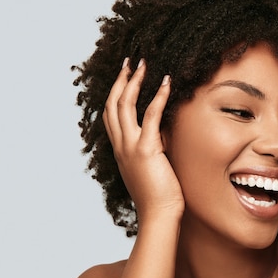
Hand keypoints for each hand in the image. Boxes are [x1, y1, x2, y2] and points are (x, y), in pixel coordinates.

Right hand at [103, 58, 183, 221]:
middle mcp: (120, 146)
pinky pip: (150, 115)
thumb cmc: (159, 196)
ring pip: (125, 105)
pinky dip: (158, 96)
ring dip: (134, 81)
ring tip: (143, 64)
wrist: (159, 215)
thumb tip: (163, 132)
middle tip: (130, 62)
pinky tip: (166, 82)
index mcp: (120, 151)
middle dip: (121, 80)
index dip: (115, 94)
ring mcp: (130, 147)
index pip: (111, 116)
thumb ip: (152, 148)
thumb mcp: (150, 168)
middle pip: (113, 104)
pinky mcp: (146, 150)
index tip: (124, 77)